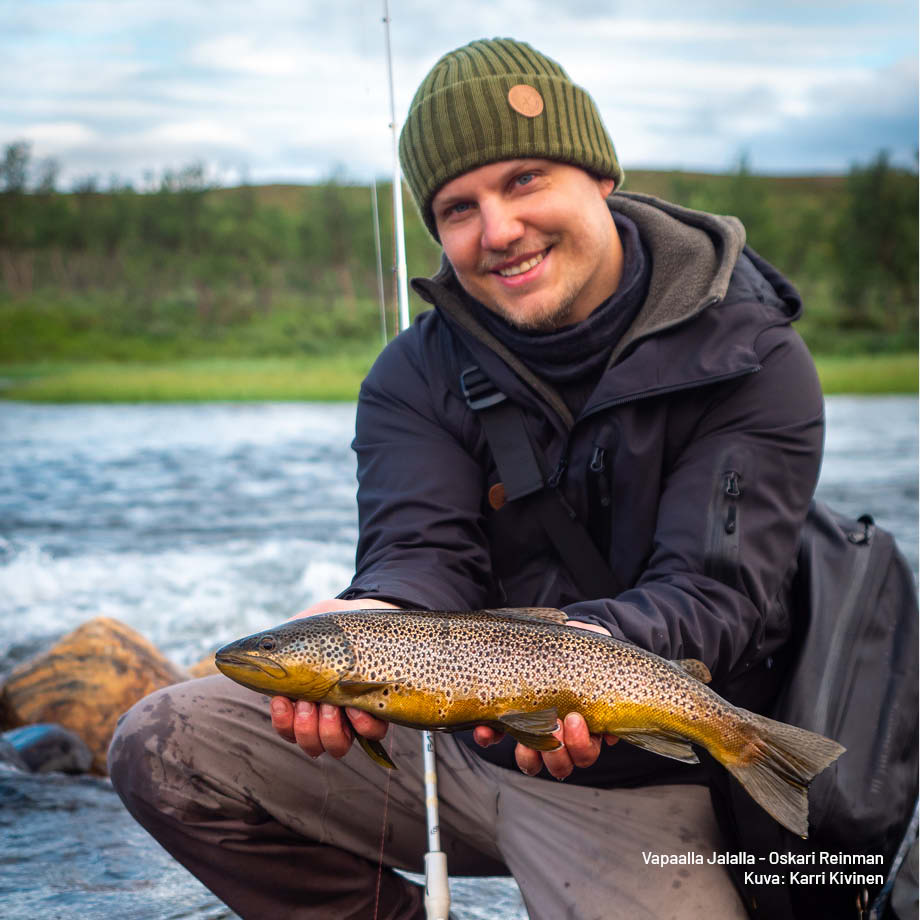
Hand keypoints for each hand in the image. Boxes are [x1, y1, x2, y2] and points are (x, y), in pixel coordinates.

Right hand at [270, 597, 398, 757]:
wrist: (367, 617)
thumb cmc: (330, 627)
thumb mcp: (303, 632)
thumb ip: (280, 644)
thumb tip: (258, 650)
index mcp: (304, 700)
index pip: (287, 727)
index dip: (283, 722)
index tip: (281, 700)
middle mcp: (327, 715)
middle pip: (310, 743)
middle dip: (305, 727)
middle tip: (307, 702)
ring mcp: (353, 716)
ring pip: (336, 746)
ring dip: (328, 730)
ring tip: (330, 705)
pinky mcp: (378, 712)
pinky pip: (370, 733)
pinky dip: (361, 725)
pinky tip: (355, 707)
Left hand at [473, 619, 618, 778]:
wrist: (555, 638)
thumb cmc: (579, 653)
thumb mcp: (593, 657)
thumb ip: (603, 673)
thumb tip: (610, 704)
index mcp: (584, 729)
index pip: (585, 753)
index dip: (581, 744)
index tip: (575, 717)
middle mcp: (558, 738)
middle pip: (561, 766)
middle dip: (557, 751)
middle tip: (554, 724)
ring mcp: (531, 732)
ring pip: (532, 763)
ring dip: (528, 753)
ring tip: (526, 727)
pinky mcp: (505, 720)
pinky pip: (494, 738)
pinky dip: (489, 736)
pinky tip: (485, 727)